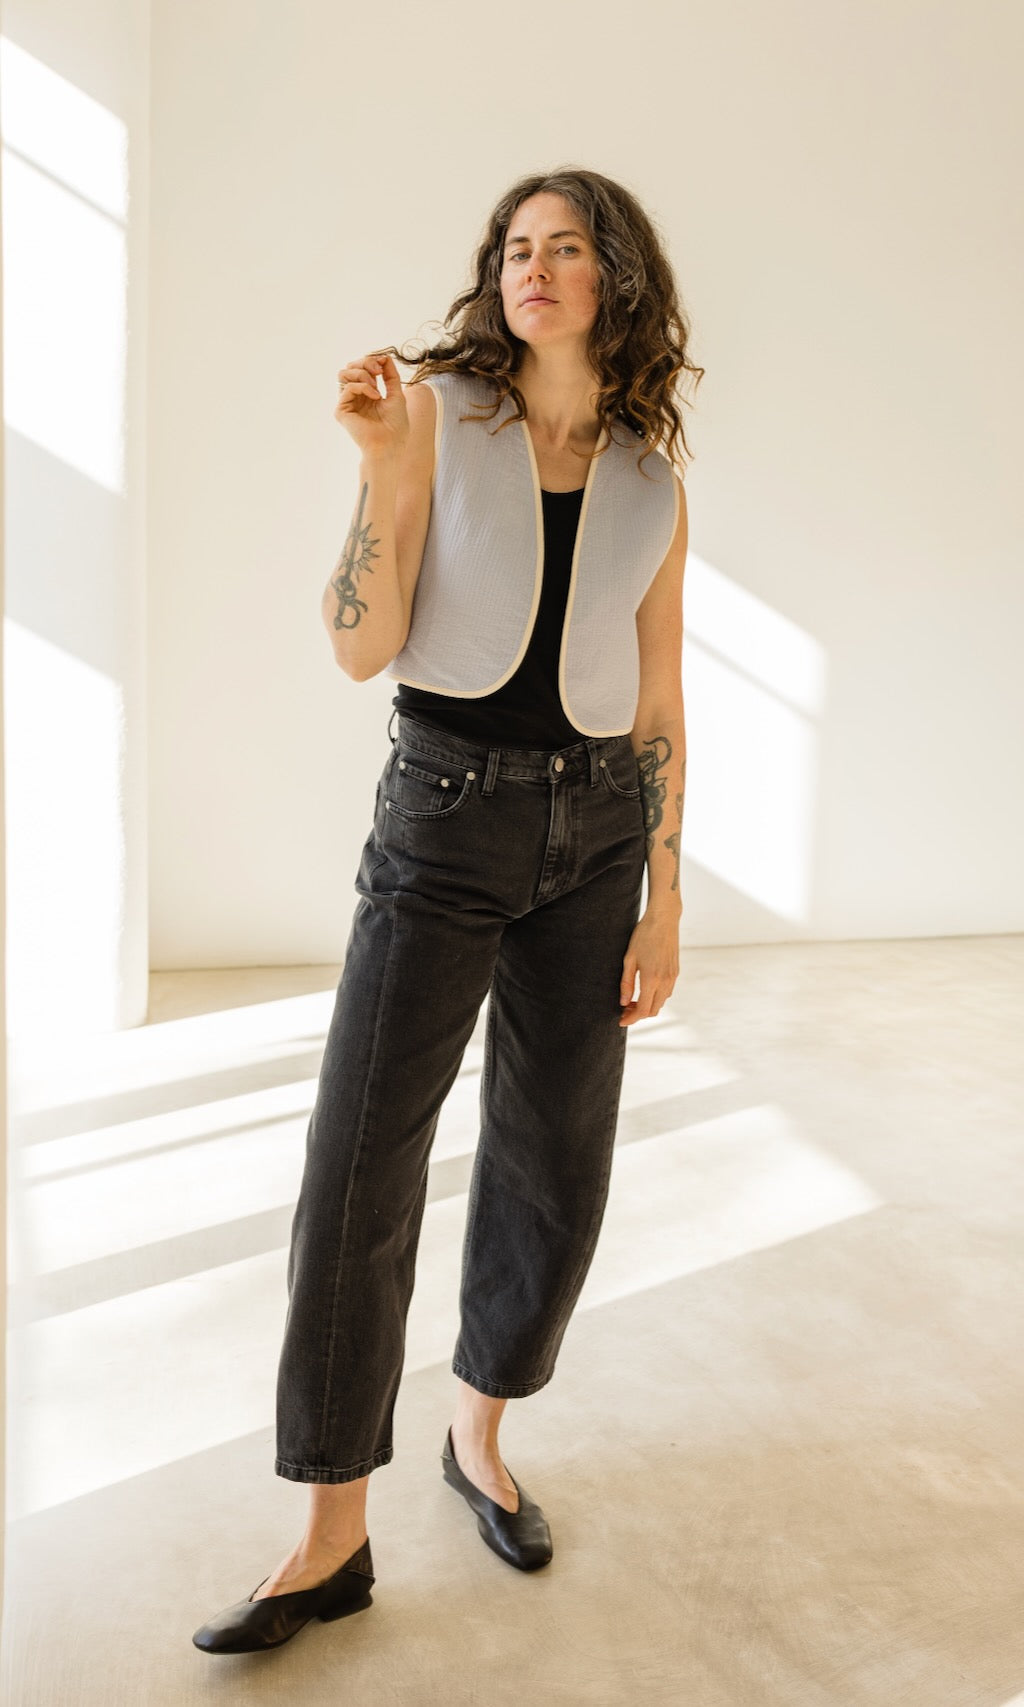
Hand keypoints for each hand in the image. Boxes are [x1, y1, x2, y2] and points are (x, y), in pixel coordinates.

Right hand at [334, 350, 408, 457]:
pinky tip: (375, 396)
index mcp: (365, 393)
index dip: (371, 360)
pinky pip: (347, 388)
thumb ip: (390, 375)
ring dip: (362, 373)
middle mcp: (354, 397)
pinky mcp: (341, 411)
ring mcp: (347, 403)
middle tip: (378, 371)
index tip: (383, 365)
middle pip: (350, 367)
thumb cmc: (395, 424)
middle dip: (365, 363)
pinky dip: (363, 387)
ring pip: (343, 374)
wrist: (391, 444)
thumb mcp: (396, 393)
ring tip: (376, 386)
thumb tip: (384, 356)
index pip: (360, 367)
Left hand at [618, 906, 680, 1025]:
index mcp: (651, 979)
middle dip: (638, 1014)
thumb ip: (626, 983)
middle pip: (653, 1010)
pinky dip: (656, 998)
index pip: (642, 1010)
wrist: (664, 920)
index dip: (631, 1019)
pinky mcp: (676, 972)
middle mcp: (665, 981)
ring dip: (647, 1006)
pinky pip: (667, 992)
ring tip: (632, 1000)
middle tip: (624, 1009)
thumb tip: (623, 1002)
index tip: (621, 1021)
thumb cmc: (643, 936)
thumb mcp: (629, 959)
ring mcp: (672, 977)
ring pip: (661, 1002)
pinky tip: (645, 990)